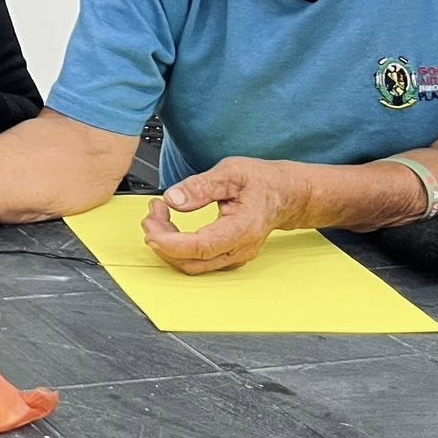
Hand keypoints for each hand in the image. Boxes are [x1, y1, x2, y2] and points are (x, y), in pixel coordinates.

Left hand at [140, 157, 303, 273]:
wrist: (287, 193)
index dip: (169, 241)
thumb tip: (173, 200)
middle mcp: (240, 249)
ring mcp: (235, 256)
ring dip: (168, 246)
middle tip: (151, 215)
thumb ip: (200, 186)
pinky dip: (178, 247)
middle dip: (163, 242)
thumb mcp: (231, 171)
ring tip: (157, 217)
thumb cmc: (263, 182)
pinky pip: (198, 260)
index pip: (200, 247)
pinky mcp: (229, 255)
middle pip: (192, 262)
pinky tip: (170, 227)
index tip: (151, 225)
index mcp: (242, 228)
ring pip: (193, 265)